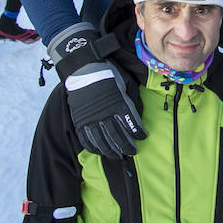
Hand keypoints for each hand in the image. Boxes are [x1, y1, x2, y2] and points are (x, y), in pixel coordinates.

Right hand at [49, 22, 146, 157]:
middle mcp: (105, 114)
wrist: (84, 67)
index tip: (142, 137)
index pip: (131, 124)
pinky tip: (99, 151)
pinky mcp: (80, 120)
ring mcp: (91, 118)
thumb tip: (138, 113)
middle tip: (132, 152)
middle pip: (118, 137)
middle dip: (127, 146)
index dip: (138, 133)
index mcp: (119, 104)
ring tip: (118, 155)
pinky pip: (87, 138)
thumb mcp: (126, 82)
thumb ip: (132, 99)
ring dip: (111, 150)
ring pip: (102, 141)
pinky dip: (94, 147)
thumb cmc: (109, 73)